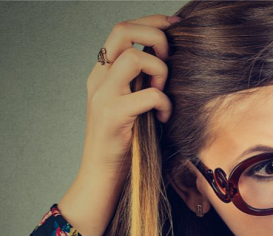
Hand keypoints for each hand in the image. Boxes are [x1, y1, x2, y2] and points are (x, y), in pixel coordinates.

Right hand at [82, 14, 176, 178]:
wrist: (102, 176)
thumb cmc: (126, 140)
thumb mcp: (132, 101)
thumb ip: (142, 79)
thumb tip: (170, 56)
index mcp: (102, 72)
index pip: (122, 29)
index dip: (151, 22)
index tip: (174, 25)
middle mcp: (98, 78)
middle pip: (122, 31)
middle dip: (155, 36)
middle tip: (169, 58)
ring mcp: (103, 96)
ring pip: (134, 58)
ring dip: (159, 70)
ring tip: (163, 91)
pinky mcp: (113, 116)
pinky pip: (149, 95)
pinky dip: (164, 103)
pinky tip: (164, 118)